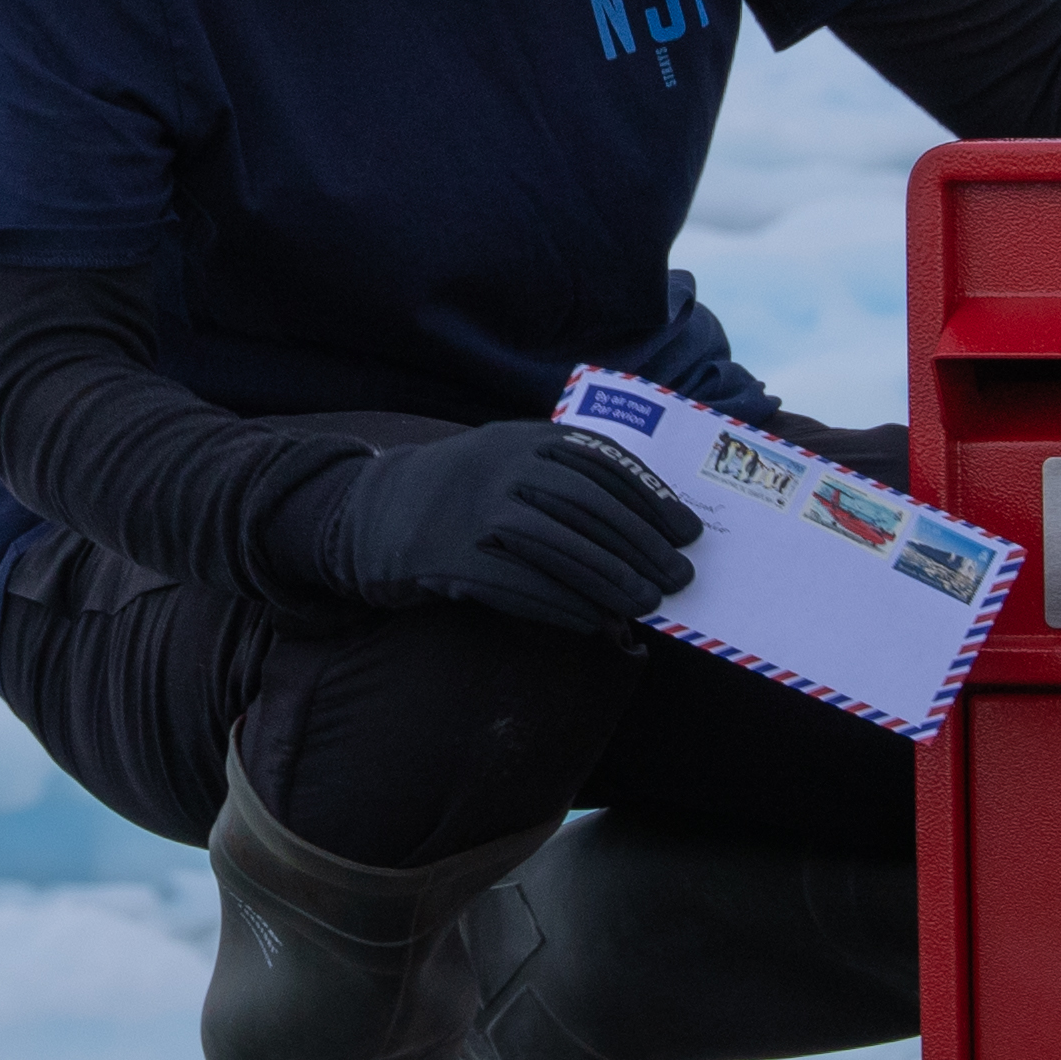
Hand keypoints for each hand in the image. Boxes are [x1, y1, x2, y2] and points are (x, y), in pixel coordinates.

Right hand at [330, 420, 703, 632]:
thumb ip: (566, 477)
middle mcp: (499, 466)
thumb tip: (646, 529)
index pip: (603, 464)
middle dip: (640, 544)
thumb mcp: (511, 461)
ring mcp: (471, 511)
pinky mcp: (448, 557)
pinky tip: (593, 621)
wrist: (373, 513)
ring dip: (608, 579)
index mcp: (523, 437)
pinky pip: (515, 584)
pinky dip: (560, 604)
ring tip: (646, 604)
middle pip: (587, 506)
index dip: (652, 500)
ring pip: (555, 545)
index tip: (687, 532)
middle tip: (678, 577)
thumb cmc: (464, 494)